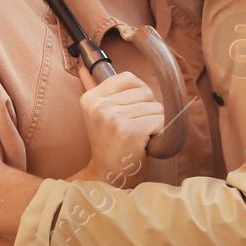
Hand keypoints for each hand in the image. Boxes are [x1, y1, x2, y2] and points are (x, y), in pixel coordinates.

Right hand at [74, 65, 163, 186]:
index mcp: (91, 99)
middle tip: (135, 129)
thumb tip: (84, 67)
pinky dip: (160, 133)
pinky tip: (146, 144)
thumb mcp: (96, 115)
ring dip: (155, 123)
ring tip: (139, 137)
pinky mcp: (129, 132)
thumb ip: (92, 88)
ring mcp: (113, 119)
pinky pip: (160, 121)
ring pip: (156, 107)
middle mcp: (99, 106)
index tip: (130, 112)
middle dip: (148, 110)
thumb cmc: (109, 145)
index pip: (128, 78)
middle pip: (146, 93)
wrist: (108, 177)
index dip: (139, 95)